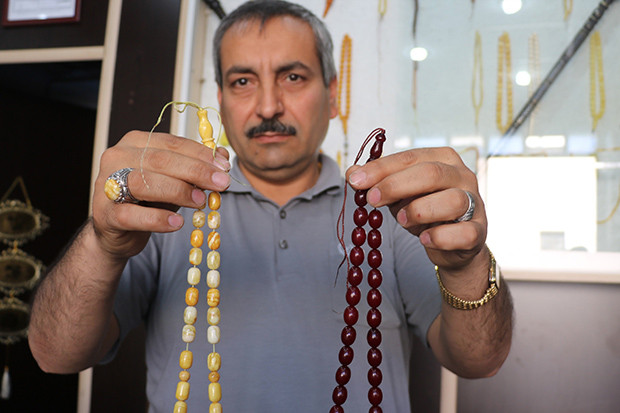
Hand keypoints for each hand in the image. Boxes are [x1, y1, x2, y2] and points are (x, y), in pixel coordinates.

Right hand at [92, 131, 230, 259]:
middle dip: (196, 171)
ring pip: (144, 183)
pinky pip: (132, 214)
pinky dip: (157, 219)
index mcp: (135, 142)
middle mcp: (117, 158)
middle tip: (221, 183)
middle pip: (160, 160)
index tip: (224, 167)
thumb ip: (195, 167)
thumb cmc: (147, 200)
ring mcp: (107, 185)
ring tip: (201, 201)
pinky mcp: (105, 214)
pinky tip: (177, 223)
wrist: (118, 232)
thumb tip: (223, 156)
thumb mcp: (174, 180)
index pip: (172, 143)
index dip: (201, 154)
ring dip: (178, 191)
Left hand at [346, 146, 485, 269]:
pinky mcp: (478, 231)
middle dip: (396, 186)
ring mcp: (474, 203)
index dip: (381, 168)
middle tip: (371, 199)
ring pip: (452, 201)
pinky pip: (463, 233)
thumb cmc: (425, 210)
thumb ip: (379, 182)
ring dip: (420, 211)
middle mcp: (463, 176)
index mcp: (443, 159)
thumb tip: (352, 174)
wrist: (453, 244)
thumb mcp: (399, 194)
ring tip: (403, 220)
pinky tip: (424, 239)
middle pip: (431, 173)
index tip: (355, 180)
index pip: (410, 157)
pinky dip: (440, 237)